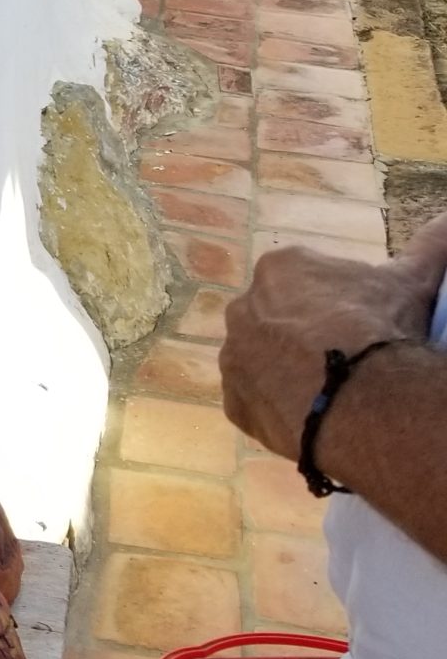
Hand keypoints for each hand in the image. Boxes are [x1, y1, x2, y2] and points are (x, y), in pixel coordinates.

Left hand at [221, 217, 446, 456]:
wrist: (359, 397)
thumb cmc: (380, 327)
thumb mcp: (411, 281)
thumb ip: (430, 246)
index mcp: (279, 269)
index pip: (304, 281)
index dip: (336, 303)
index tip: (361, 322)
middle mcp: (243, 308)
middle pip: (277, 319)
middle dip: (304, 334)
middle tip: (346, 355)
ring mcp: (232, 357)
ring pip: (261, 360)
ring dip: (285, 369)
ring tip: (330, 386)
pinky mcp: (233, 402)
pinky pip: (255, 401)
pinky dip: (277, 406)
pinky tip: (309, 412)